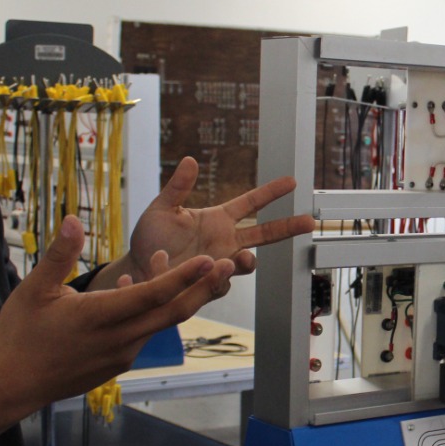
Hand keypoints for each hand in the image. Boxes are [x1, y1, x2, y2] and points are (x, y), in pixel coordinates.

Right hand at [0, 216, 234, 445]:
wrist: (10, 384)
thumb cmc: (19, 334)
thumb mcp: (34, 289)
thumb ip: (60, 254)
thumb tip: (74, 219)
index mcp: (100, 316)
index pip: (152, 295)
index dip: (183, 276)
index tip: (209, 260)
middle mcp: (119, 339)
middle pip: (173, 313)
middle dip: (203, 287)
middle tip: (230, 264)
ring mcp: (121, 355)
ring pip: (160, 323)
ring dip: (178, 298)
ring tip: (192, 270)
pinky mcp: (117, 364)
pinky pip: (143, 334)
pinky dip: (150, 313)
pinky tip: (136, 292)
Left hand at [93, 159, 315, 289]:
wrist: (136, 268)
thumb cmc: (151, 237)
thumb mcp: (162, 208)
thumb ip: (177, 188)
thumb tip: (190, 160)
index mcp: (218, 220)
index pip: (251, 203)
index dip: (271, 192)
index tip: (292, 182)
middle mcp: (226, 242)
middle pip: (265, 234)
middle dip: (288, 228)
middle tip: (308, 222)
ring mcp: (219, 265)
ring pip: (245, 265)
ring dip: (246, 262)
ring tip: (241, 259)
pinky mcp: (207, 285)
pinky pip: (220, 285)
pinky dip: (215, 280)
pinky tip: (205, 274)